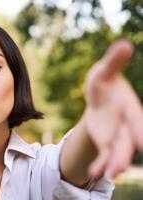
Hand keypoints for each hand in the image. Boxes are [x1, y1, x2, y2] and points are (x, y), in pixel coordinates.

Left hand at [84, 40, 142, 178]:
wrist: (99, 96)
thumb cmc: (104, 82)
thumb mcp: (104, 72)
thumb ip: (114, 62)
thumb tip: (124, 43)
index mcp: (129, 107)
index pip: (137, 119)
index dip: (141, 130)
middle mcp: (126, 124)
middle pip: (128, 140)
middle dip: (126, 153)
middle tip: (120, 167)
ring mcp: (116, 135)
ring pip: (117, 151)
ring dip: (114, 163)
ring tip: (109, 174)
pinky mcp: (105, 142)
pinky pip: (104, 155)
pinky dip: (99, 164)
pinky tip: (93, 172)